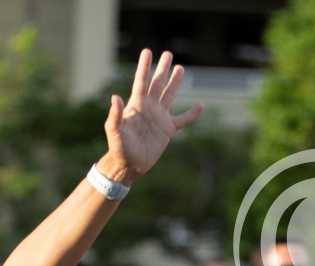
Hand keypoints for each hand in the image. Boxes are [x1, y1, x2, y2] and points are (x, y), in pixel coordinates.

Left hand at [100, 49, 202, 183]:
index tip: (148, 51)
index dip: (145, 66)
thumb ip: (115, 115)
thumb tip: (115, 97)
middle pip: (157, 84)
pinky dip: (192, 114)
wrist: (128, 165)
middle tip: (168, 54)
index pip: (141, 81)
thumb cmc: (118, 148)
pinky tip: (200, 106)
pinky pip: (183, 120)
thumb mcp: (114, 131)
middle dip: (162, 69)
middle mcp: (149, 108)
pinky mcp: (167, 130)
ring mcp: (159, 118)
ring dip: (175, 82)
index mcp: (136, 105)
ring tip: (180, 68)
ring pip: (169, 96)